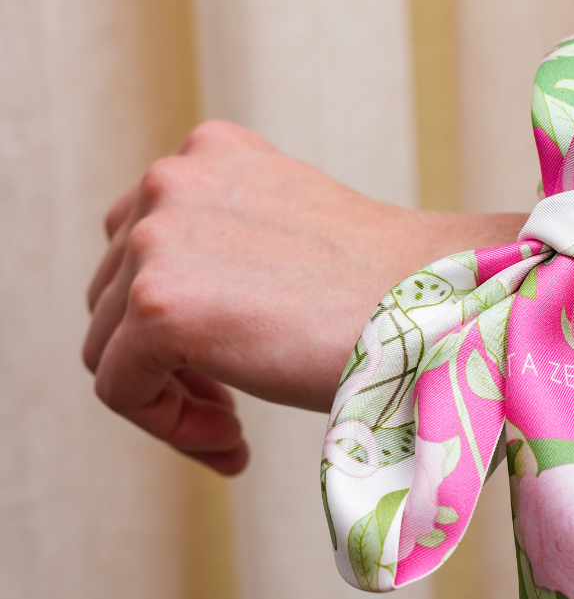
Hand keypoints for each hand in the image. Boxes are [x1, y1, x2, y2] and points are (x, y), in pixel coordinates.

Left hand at [83, 121, 522, 473]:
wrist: (442, 309)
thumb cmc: (392, 293)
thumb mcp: (293, 233)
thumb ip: (226, 243)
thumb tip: (171, 311)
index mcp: (210, 155)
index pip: (140, 242)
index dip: (172, 319)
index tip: (225, 371)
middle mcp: (172, 180)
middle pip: (111, 294)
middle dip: (165, 361)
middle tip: (229, 410)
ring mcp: (158, 236)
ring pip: (107, 345)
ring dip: (169, 398)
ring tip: (234, 430)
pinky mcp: (157, 303)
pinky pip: (118, 388)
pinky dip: (168, 427)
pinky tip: (235, 443)